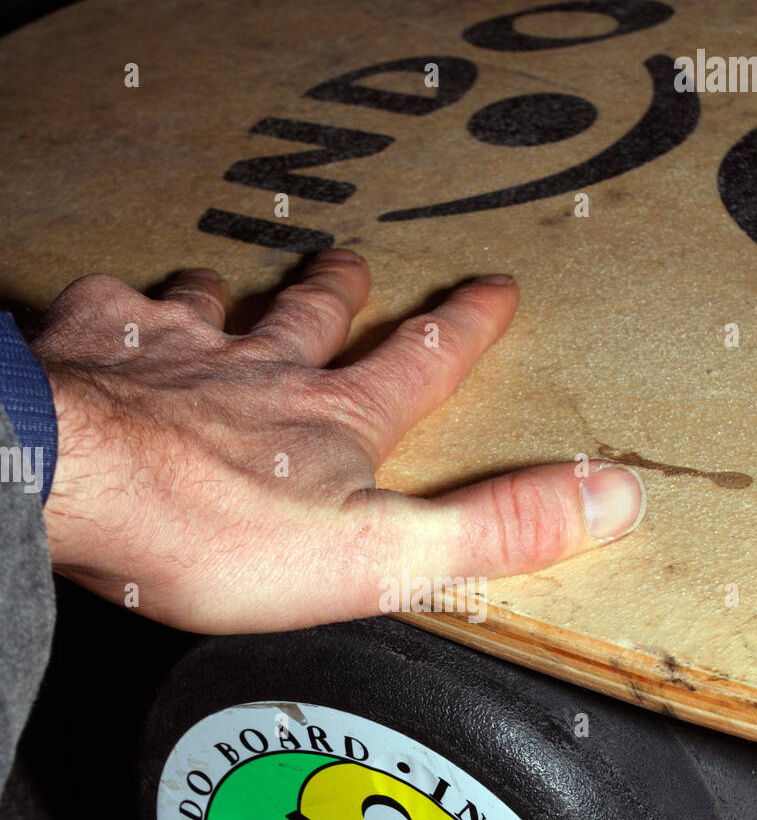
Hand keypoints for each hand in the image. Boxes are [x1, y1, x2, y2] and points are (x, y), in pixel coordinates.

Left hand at [34, 254, 644, 632]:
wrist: (80, 489)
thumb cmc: (218, 534)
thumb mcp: (384, 554)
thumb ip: (498, 529)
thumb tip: (614, 498)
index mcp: (335, 422)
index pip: (419, 364)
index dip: (462, 330)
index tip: (493, 290)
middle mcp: (261, 371)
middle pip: (313, 319)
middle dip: (343, 294)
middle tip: (355, 265)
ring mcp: (178, 354)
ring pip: (217, 306)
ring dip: (235, 295)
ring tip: (233, 284)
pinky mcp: (100, 353)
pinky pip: (116, 310)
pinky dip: (125, 306)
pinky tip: (118, 306)